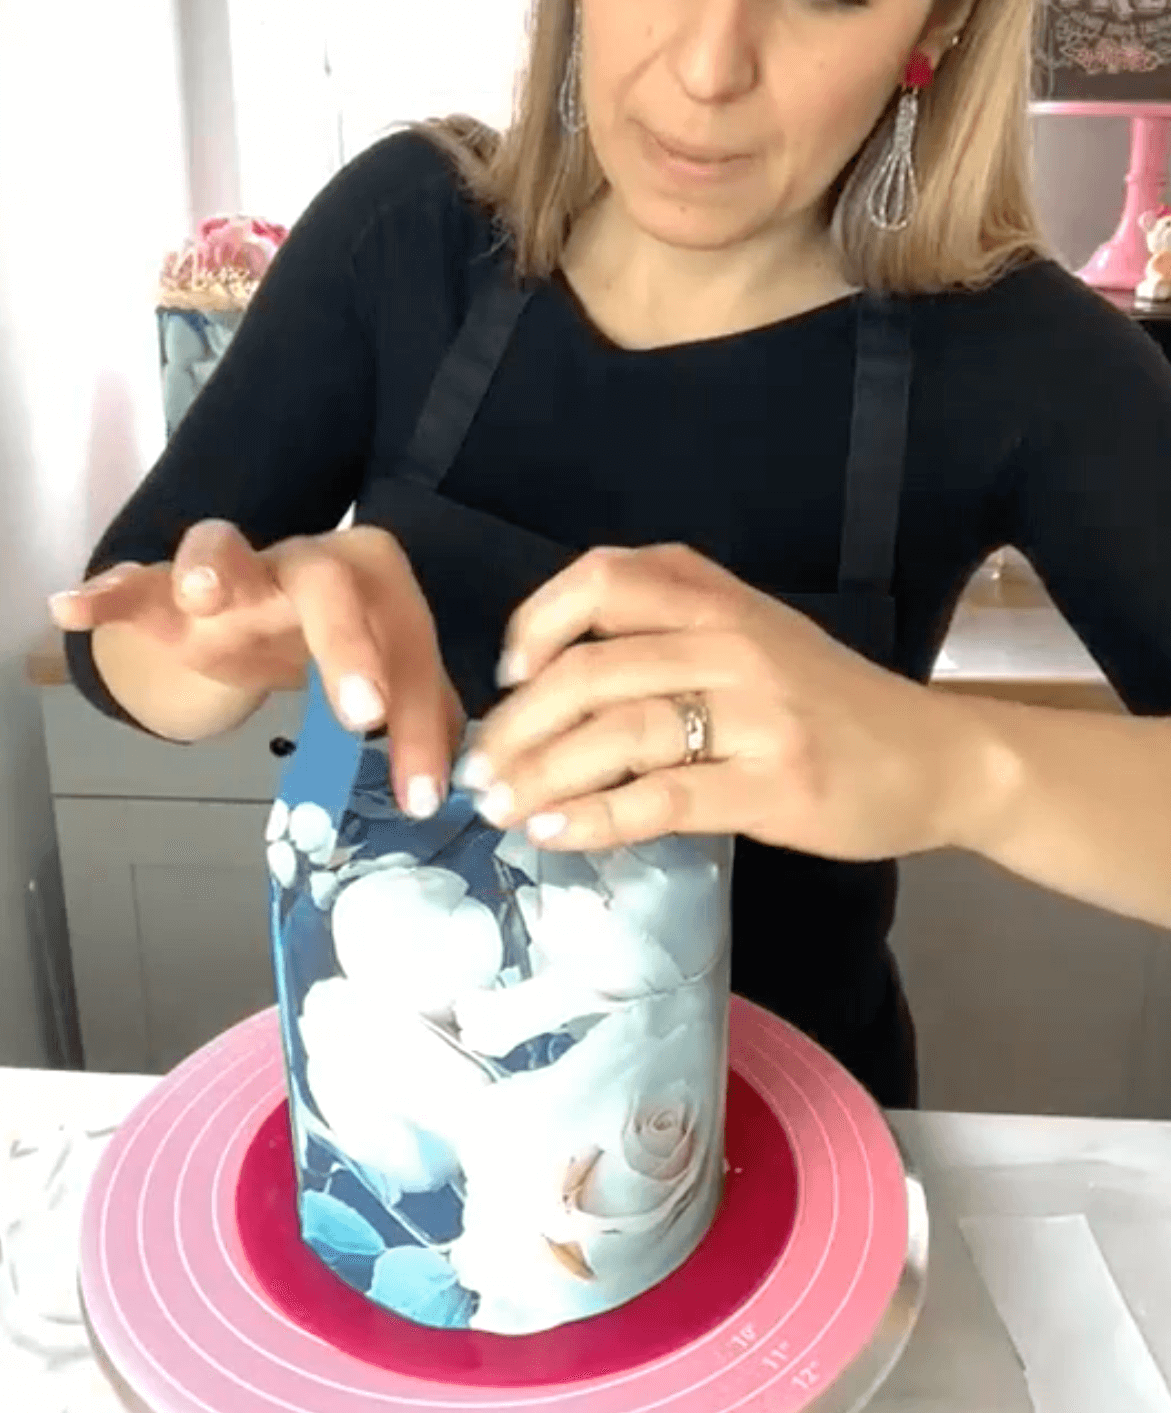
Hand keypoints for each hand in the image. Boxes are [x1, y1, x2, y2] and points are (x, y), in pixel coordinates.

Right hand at [49, 519, 464, 814]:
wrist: (264, 614)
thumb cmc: (341, 645)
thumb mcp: (390, 678)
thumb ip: (425, 722)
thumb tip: (451, 790)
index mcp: (377, 578)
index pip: (409, 646)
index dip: (421, 724)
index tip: (422, 796)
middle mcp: (310, 560)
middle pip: (331, 587)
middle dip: (349, 646)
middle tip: (365, 714)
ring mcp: (239, 570)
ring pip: (223, 548)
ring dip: (213, 568)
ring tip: (203, 598)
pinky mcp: (172, 590)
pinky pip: (138, 582)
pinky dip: (108, 591)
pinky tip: (74, 606)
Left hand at [459, 544, 1002, 858]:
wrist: (935, 758)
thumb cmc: (825, 701)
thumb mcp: (751, 636)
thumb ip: (666, 635)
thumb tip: (547, 685)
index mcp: (718, 597)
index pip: (602, 580)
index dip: (536, 623)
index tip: (508, 676)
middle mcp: (732, 642)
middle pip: (591, 670)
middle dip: (516, 727)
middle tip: (477, 771)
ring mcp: (757, 713)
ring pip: (618, 734)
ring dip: (540, 776)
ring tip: (498, 808)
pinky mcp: (774, 784)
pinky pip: (662, 798)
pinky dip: (595, 817)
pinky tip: (556, 833)